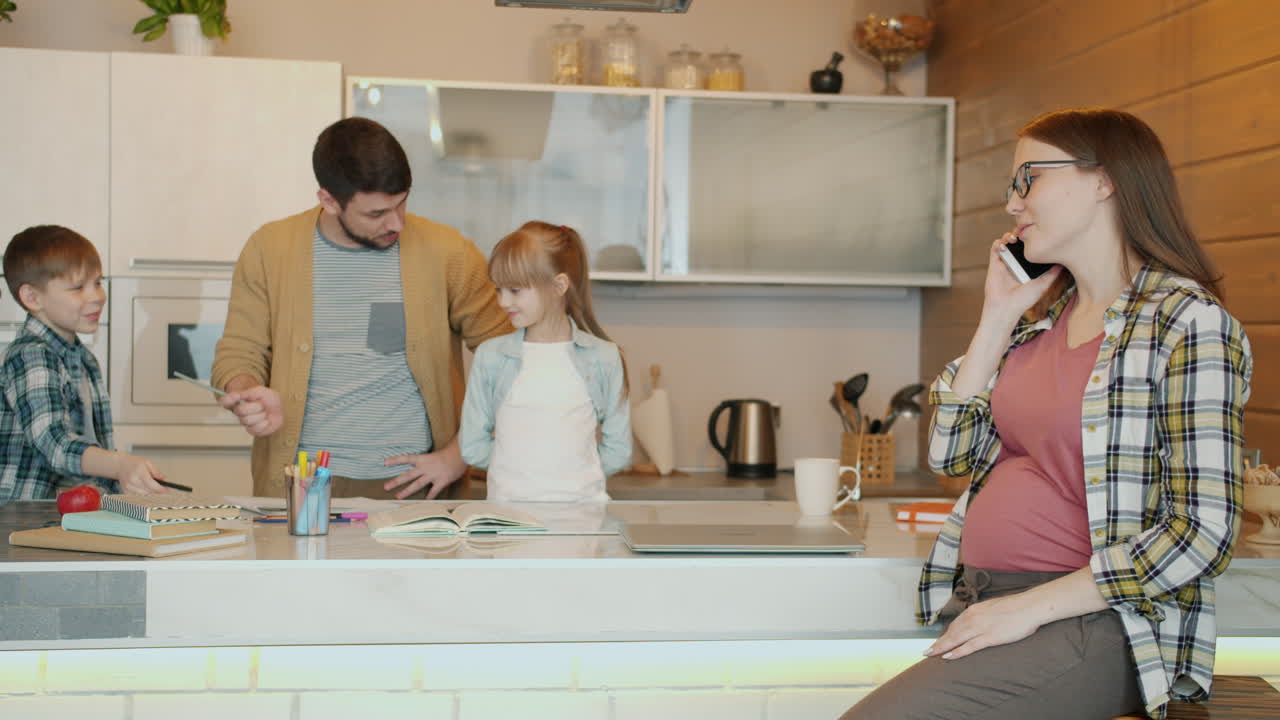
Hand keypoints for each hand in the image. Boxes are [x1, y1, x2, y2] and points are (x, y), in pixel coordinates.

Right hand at [115, 453, 168, 494]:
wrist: (120, 465)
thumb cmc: (134, 462)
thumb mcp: (148, 463)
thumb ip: (156, 472)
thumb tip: (164, 479)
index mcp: (139, 471)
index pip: (151, 484)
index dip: (160, 488)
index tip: (167, 490)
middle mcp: (132, 479)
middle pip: (148, 490)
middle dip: (157, 490)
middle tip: (163, 488)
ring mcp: (128, 486)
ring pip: (144, 494)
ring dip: (150, 491)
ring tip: (152, 485)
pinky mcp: (125, 490)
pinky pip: (138, 494)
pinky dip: (143, 492)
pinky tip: (144, 486)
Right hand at [220, 385, 282, 436]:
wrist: (282, 410)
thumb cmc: (270, 399)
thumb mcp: (260, 391)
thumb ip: (247, 392)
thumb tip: (233, 395)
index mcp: (239, 401)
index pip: (225, 401)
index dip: (227, 400)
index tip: (236, 396)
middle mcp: (240, 412)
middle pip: (239, 410)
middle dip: (255, 406)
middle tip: (262, 405)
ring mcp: (245, 422)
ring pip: (247, 420)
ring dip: (261, 415)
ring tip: (265, 412)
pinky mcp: (252, 430)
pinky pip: (255, 429)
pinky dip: (264, 423)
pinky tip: (267, 420)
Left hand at [383, 443, 464, 499]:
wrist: (460, 454)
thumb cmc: (449, 453)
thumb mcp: (434, 455)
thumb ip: (426, 462)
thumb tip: (420, 468)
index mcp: (423, 459)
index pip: (406, 458)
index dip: (395, 460)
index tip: (384, 463)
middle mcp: (425, 467)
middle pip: (408, 475)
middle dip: (396, 481)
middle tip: (386, 487)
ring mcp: (432, 475)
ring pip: (417, 485)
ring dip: (406, 491)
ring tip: (398, 497)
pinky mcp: (441, 481)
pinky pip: (433, 491)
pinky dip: (429, 497)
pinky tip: (424, 502)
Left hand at [925, 591, 1045, 659]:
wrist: (1029, 606)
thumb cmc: (1015, 608)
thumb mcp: (993, 608)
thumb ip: (983, 615)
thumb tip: (978, 622)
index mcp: (974, 610)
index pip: (955, 624)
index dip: (945, 634)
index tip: (937, 641)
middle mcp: (973, 618)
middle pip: (951, 632)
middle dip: (938, 642)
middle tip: (927, 651)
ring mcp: (981, 627)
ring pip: (956, 639)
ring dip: (942, 647)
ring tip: (931, 655)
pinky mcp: (989, 637)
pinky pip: (969, 646)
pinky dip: (957, 652)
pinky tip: (948, 656)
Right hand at [981, 233, 1062, 326]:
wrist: (1006, 308)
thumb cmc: (1024, 300)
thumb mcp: (1043, 285)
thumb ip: (1053, 273)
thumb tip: (1064, 262)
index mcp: (1028, 267)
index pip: (1031, 249)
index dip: (1034, 240)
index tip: (1040, 235)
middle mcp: (1016, 263)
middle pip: (1020, 242)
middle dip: (1022, 234)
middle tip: (1026, 232)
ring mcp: (1005, 262)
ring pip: (1007, 242)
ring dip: (1010, 235)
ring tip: (1015, 237)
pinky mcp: (994, 263)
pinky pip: (995, 248)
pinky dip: (999, 242)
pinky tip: (1005, 244)